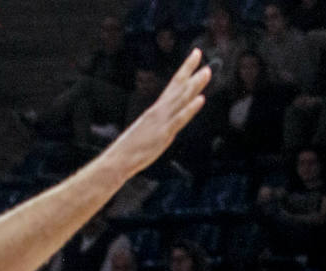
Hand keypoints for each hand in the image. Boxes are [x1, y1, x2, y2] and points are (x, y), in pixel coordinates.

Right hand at [112, 48, 210, 176]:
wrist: (118, 161)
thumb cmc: (130, 151)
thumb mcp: (147, 134)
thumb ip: (159, 126)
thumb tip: (169, 125)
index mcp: (155, 111)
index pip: (172, 86)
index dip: (184, 70)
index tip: (194, 56)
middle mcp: (159, 112)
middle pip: (177, 88)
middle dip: (190, 72)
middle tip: (200, 54)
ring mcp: (161, 122)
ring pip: (180, 100)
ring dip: (194, 85)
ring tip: (207, 72)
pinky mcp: (163, 135)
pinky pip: (179, 119)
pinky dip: (190, 109)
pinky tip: (200, 99)